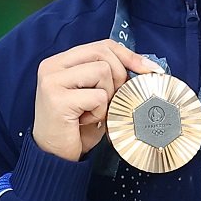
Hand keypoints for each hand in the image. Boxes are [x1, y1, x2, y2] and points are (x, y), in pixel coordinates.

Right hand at [32, 39, 163, 161]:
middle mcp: (51, 67)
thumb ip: (105, 75)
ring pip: (102, 72)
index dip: (127, 56)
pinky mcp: (57, 99)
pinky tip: (85, 121)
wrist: (54, 155)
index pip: (100, 46)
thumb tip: (145, 67)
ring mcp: (52, 81)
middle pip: (102, 54)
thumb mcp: (91, 93)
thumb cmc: (76, 126)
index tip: (149, 70)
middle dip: (118, 77)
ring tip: (92, 112)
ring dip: (106, 97)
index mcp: (59, 62)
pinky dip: (99, 112)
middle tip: (112, 100)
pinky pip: (98, 96)